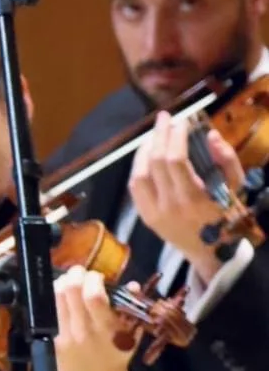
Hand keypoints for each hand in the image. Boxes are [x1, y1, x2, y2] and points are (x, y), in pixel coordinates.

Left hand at [52, 267, 136, 370]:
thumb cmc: (116, 359)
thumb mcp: (131, 336)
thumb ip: (131, 309)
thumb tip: (131, 284)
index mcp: (106, 331)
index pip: (93, 297)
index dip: (92, 279)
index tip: (96, 276)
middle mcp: (82, 333)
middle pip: (68, 292)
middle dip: (74, 275)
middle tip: (79, 273)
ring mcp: (62, 338)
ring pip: (53, 299)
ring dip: (61, 284)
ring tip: (68, 282)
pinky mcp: (50, 342)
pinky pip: (46, 314)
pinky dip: (52, 301)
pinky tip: (59, 299)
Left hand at [128, 110, 245, 282]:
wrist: (211, 252)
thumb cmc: (227, 216)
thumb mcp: (236, 188)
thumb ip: (226, 160)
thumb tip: (210, 134)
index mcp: (193, 198)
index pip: (175, 160)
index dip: (176, 136)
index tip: (182, 121)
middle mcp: (168, 205)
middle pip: (155, 163)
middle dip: (159, 136)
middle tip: (164, 118)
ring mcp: (152, 213)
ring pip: (139, 174)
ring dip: (144, 151)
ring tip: (155, 135)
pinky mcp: (145, 217)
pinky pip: (135, 188)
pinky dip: (138, 168)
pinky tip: (147, 156)